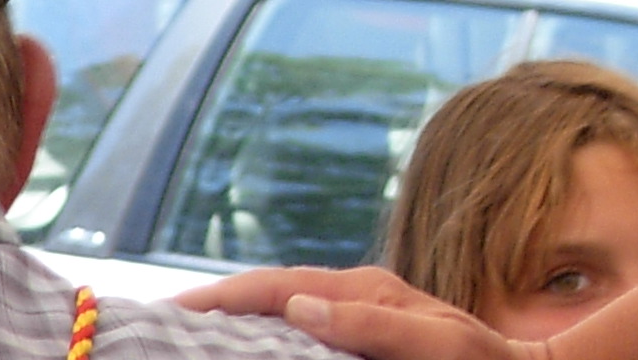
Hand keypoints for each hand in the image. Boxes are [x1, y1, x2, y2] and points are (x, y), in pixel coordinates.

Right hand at [173, 266, 543, 359]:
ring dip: (238, 322)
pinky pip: (304, 331)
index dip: (221, 295)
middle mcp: (358, 293)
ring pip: (284, 311)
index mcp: (366, 289)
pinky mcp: (367, 333)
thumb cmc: (479, 359)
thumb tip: (299, 302)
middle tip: (158, 326)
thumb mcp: (433, 342)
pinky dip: (269, 336)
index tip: (168, 308)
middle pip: (272, 293)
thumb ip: (370, 322)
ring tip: (188, 339)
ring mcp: (361, 312)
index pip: (278, 285)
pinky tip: (249, 352)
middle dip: (217, 306)